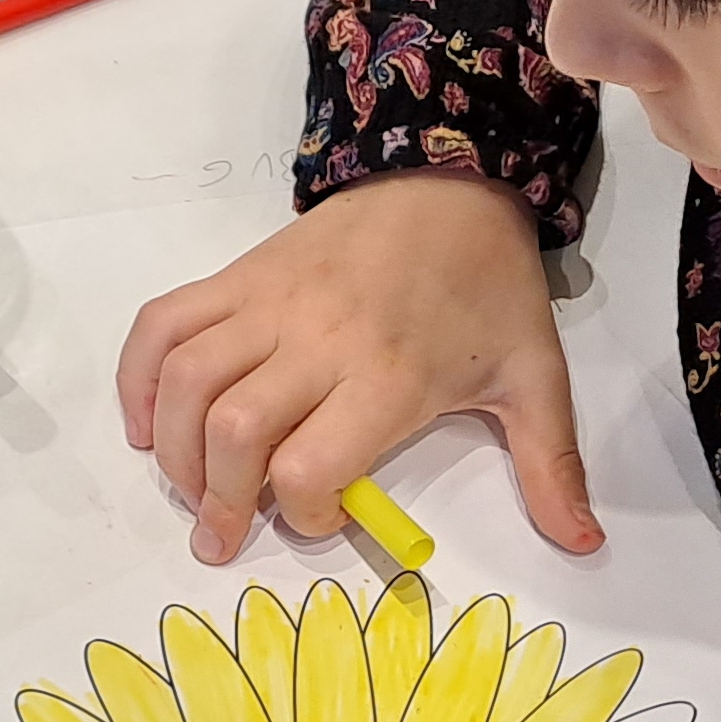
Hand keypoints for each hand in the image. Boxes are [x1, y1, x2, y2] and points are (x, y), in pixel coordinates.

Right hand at [117, 170, 602, 561]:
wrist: (449, 178)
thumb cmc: (488, 286)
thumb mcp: (534, 376)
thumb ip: (552, 466)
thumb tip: (583, 543)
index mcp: (389, 374)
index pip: (310, 465)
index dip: (301, 513)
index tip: (320, 520)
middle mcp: (317, 339)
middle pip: (234, 434)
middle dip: (220, 501)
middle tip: (224, 537)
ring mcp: (267, 302)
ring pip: (186, 384)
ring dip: (173, 452)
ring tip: (191, 490)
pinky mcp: (236, 275)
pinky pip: (161, 326)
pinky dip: (137, 379)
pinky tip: (147, 426)